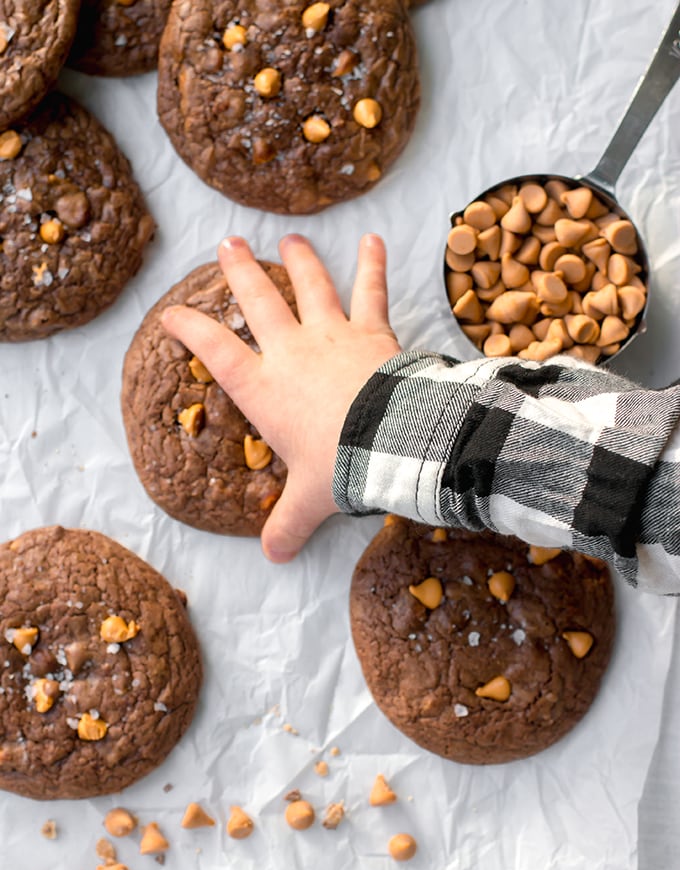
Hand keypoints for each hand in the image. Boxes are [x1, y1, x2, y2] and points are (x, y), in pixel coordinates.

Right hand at [161, 233, 399, 562]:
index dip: (189, 330)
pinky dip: (372, 263)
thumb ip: (287, 526)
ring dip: (299, 260)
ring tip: (290, 238)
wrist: (392, 441)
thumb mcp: (308, 503)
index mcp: (264, 389)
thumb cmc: (341, 467)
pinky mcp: (372, 330)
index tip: (170, 314)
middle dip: (240, 272)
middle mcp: (291, 351)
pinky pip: (370, 290)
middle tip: (229, 245)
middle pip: (258, 300)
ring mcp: (332, 334)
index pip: (215, 352)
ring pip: (309, 286)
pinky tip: (373, 239)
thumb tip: (274, 556)